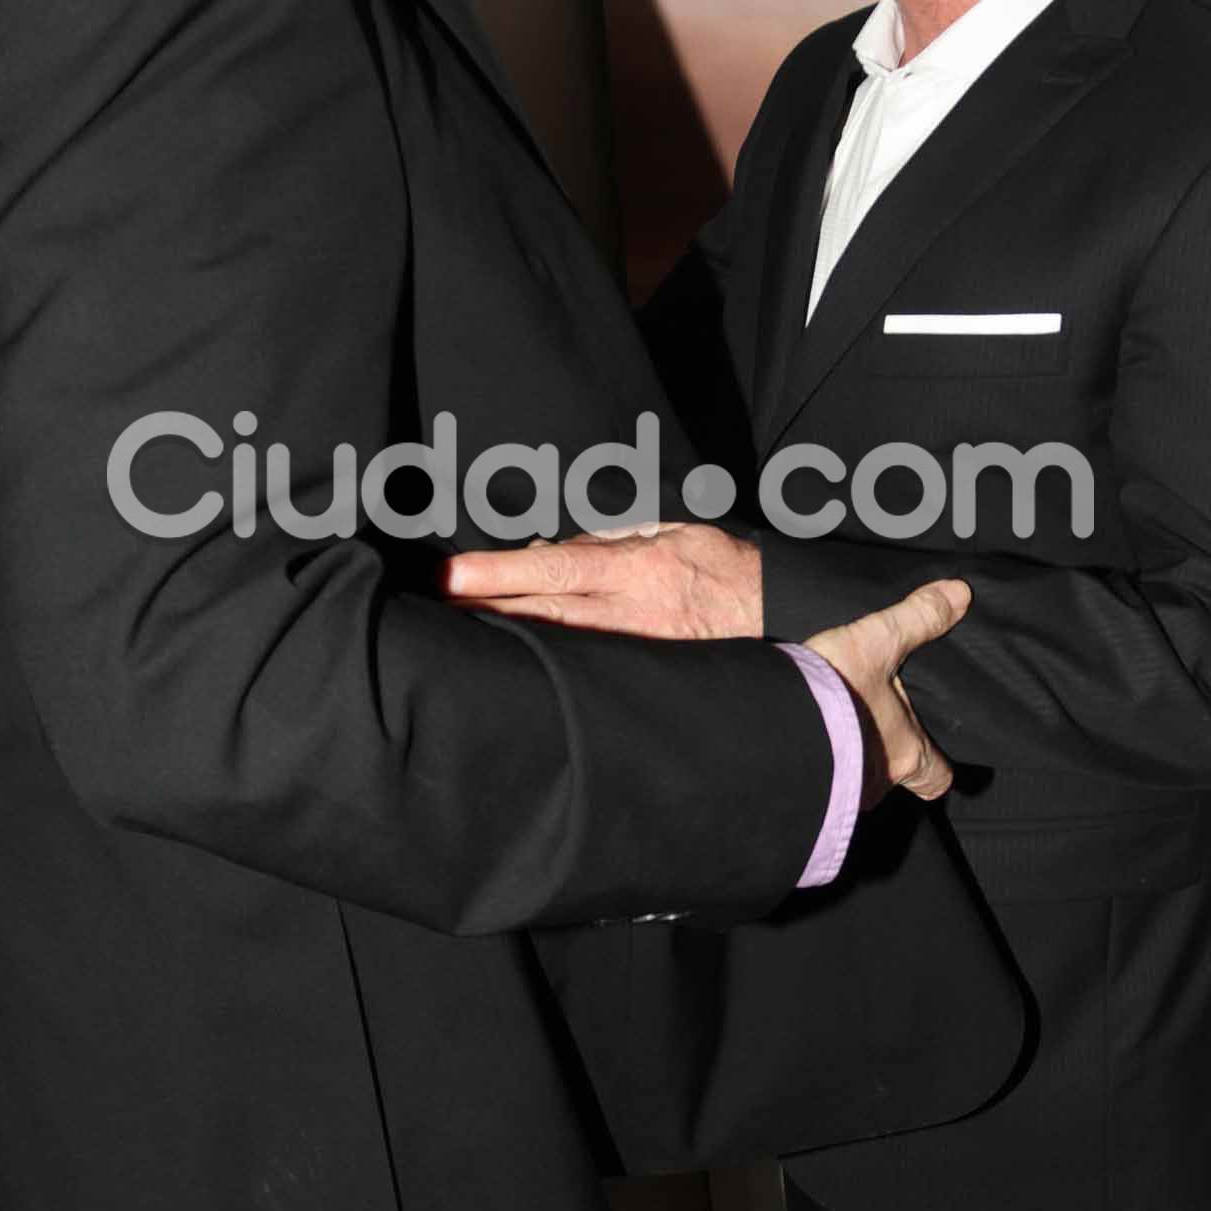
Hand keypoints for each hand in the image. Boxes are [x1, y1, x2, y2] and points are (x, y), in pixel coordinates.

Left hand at [443, 523, 762, 639]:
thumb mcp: (669, 532)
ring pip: (557, 646)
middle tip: (433, 613)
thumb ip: (608, 539)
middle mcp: (629, 613)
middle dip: (485, 612)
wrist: (777, 617)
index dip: (498, 573)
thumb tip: (551, 548)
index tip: (451, 578)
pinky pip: (585, 668)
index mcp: (635, 568)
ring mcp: (635, 652)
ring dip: (508, 640)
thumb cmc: (721, 567)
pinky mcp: (641, 678)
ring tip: (458, 638)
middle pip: (541, 613)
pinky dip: (548, 664)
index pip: (553, 566)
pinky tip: (515, 666)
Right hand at [806, 580, 969, 804]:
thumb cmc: (831, 689)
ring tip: (835, 722)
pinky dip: (818, 760)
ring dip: (848, 755)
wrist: (767, 719)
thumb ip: (918, 617)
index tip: (933, 755)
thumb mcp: (877, 641)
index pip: (937, 778)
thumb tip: (958, 594)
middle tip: (872, 720)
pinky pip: (820, 782)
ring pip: (853, 780)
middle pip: (893, 778)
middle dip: (883, 752)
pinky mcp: (806, 790)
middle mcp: (876, 781)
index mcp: (906, 752)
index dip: (938, 767)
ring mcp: (841, 793)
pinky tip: (806, 734)